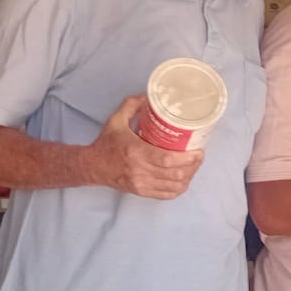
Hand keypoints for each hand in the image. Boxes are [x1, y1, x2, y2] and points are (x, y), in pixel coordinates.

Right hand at [89, 95, 204, 199]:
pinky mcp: (141, 192)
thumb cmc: (106, 143)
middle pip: (175, 174)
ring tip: (193, 166)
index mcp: (136, 152)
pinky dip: (178, 189)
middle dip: (193, 166)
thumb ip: (132, 105)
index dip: (188, 158)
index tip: (198, 151)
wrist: (92, 166)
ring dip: (188, 177)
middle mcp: (140, 171)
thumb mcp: (116, 120)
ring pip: (174, 187)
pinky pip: (166, 195)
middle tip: (199, 156)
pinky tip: (184, 179)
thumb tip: (149, 95)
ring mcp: (141, 184)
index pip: (168, 160)